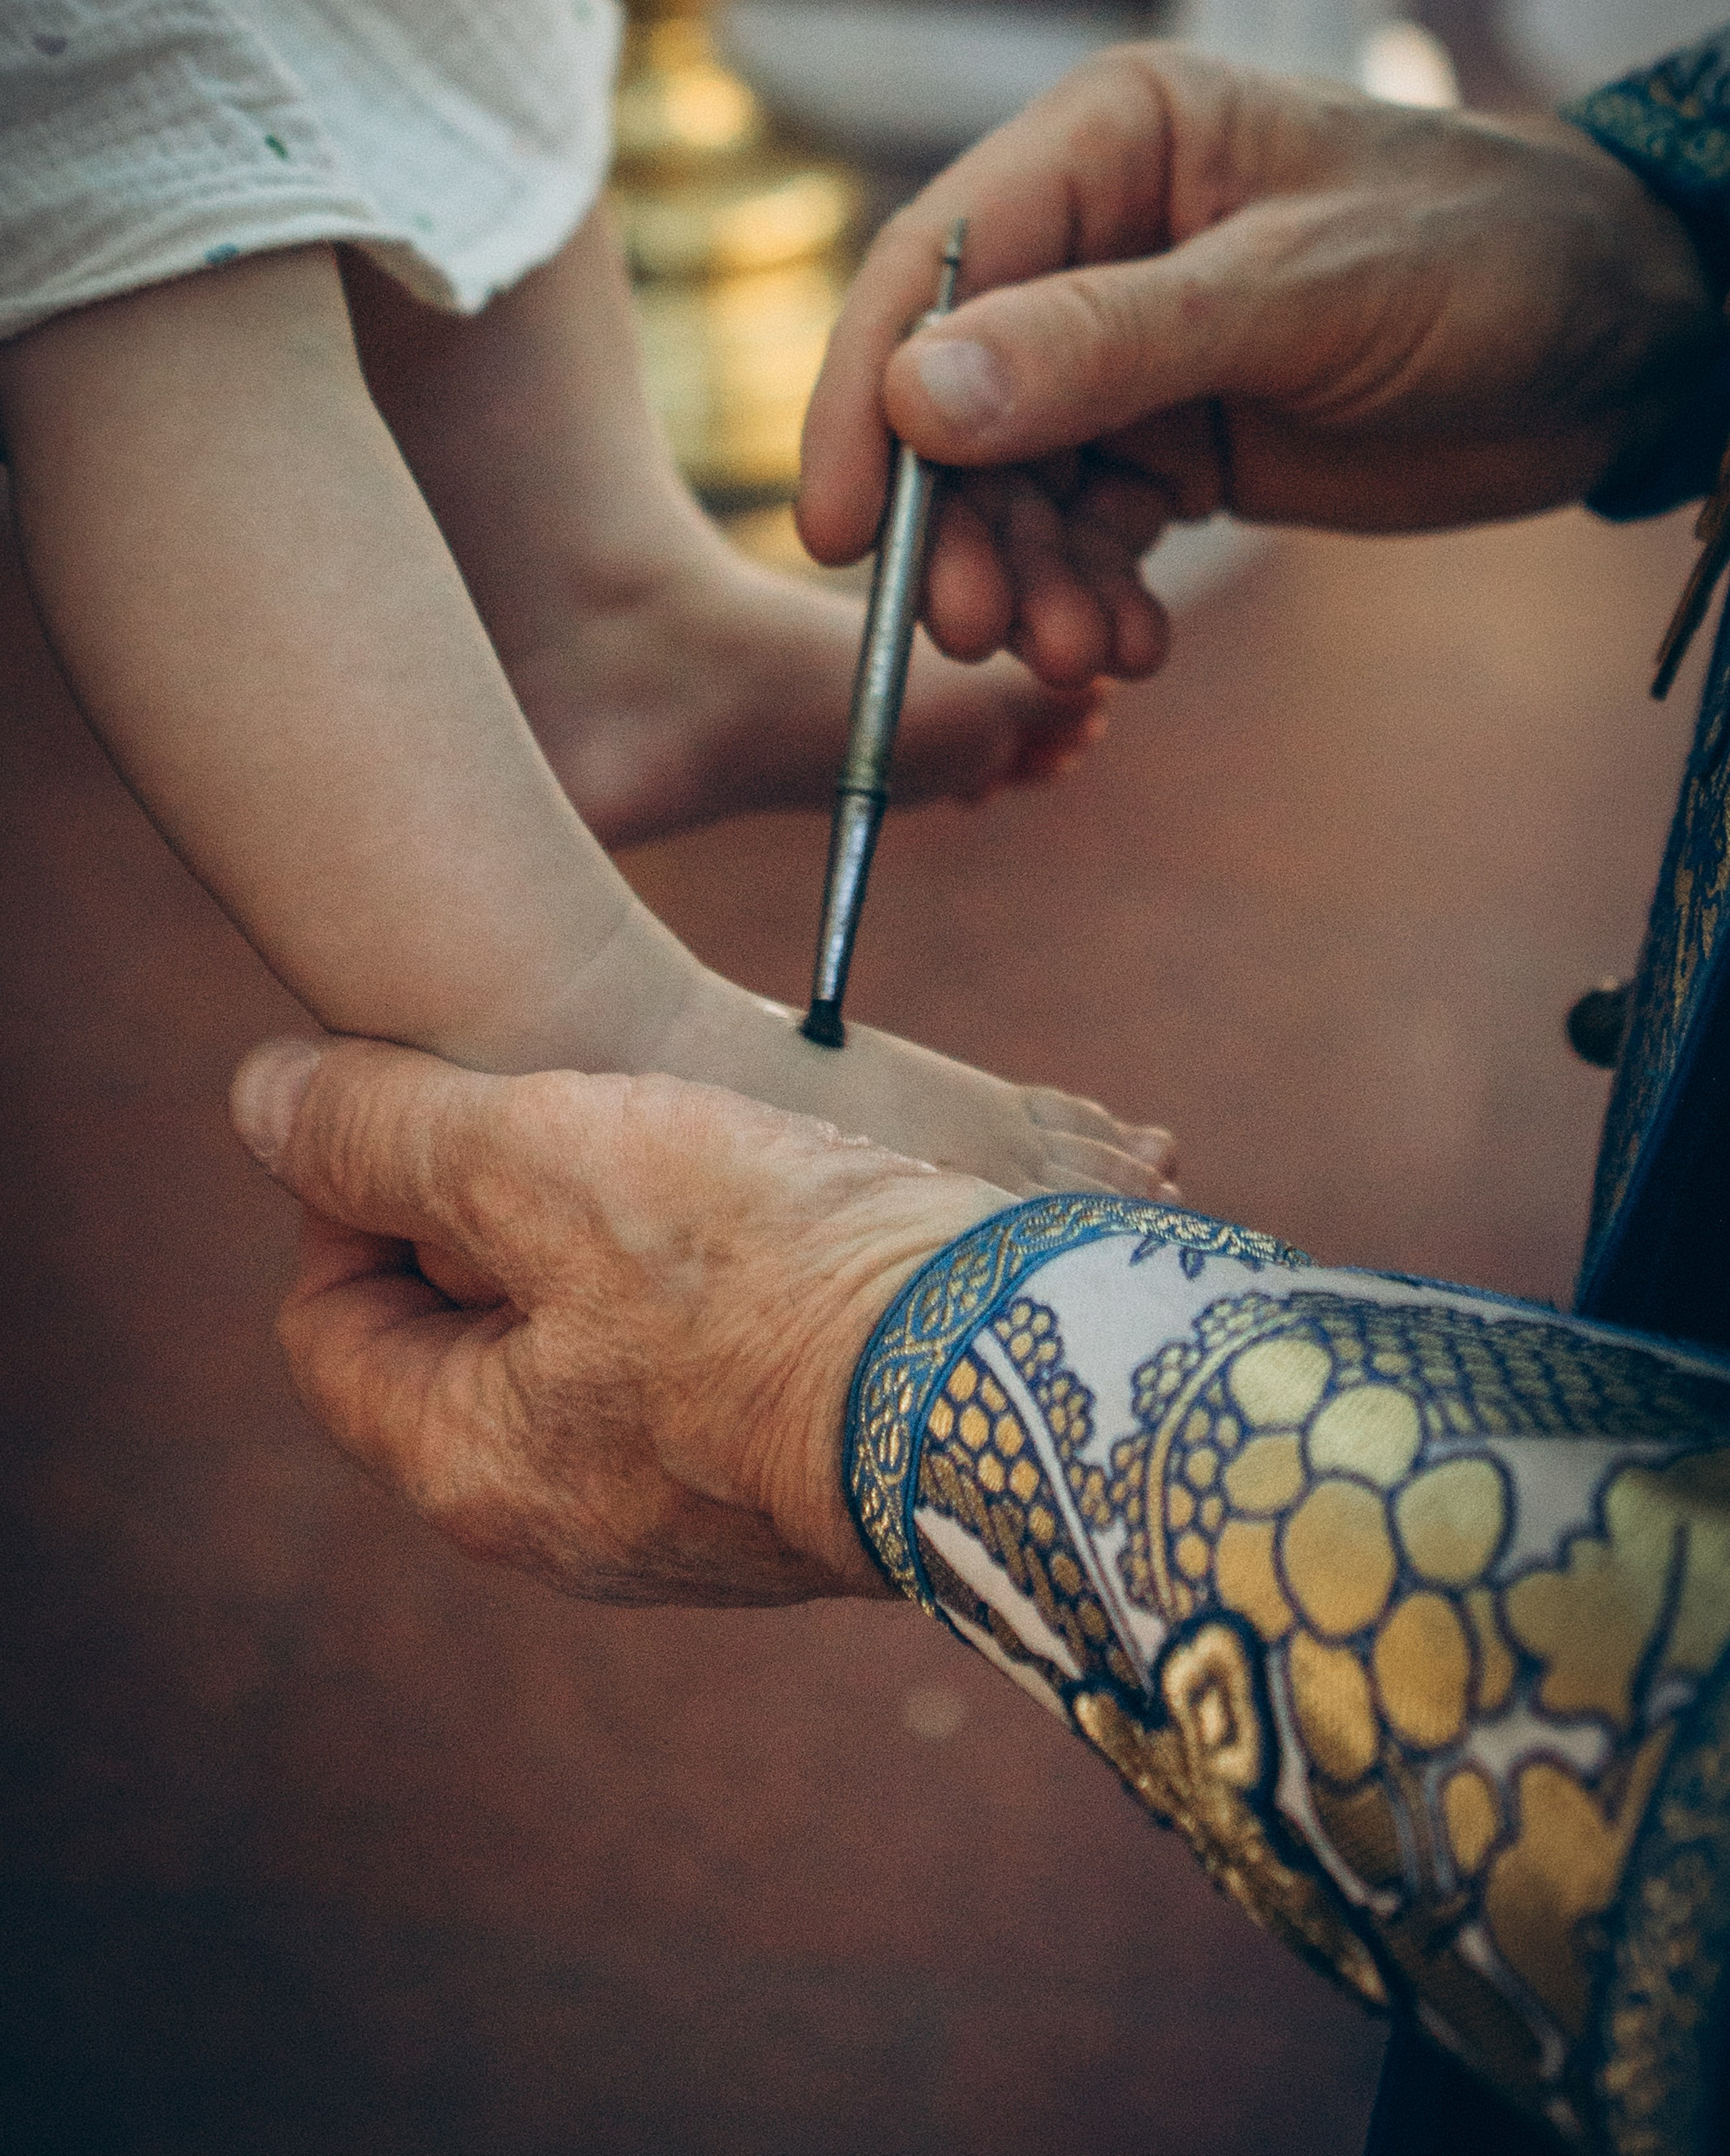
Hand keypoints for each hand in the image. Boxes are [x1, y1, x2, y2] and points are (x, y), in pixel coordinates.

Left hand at [232, 1037, 1007, 1605]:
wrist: (1018, 1369)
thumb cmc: (762, 1272)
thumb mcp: (538, 1160)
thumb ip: (385, 1131)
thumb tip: (260, 1098)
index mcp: (476, 1467)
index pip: (329, 1324)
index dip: (354, 1192)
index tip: (448, 1107)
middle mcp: (571, 1521)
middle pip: (459, 1335)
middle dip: (492, 1210)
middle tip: (573, 1113)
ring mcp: (691, 1515)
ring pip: (585, 1342)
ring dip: (608, 1233)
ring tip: (681, 1144)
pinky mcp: (793, 1475)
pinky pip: (694, 1363)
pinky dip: (703, 1277)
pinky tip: (770, 1205)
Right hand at [798, 43, 1720, 686]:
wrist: (1622, 345)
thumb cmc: (1484, 258)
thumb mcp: (1295, 294)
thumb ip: (1105, 345)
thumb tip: (914, 399)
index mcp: (1110, 146)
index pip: (933, 266)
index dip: (865, 399)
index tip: (842, 530)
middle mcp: (1096, 243)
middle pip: (956, 395)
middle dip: (960, 522)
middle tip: (976, 629)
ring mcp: (1129, 352)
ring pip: (1016, 482)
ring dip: (1031, 580)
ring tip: (1079, 656)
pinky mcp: (1174, 442)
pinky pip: (1089, 532)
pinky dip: (1092, 597)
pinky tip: (1127, 649)